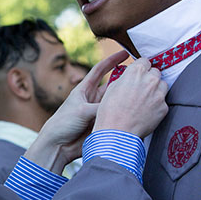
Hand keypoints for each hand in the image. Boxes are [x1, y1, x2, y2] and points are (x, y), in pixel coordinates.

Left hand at [24, 50, 130, 172]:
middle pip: (112, 84)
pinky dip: (125, 113)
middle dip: (125, 78)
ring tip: (142, 90)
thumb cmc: (63, 124)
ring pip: (116, 100)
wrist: (58, 146)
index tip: (125, 53)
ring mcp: (98, 111)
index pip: (100, 70)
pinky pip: (116, 115)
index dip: (112, 60)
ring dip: (126, 96)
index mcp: (84, 89)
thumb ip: (100, 107)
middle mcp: (93, 98)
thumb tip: (119, 104)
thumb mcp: (82, 111)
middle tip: (140, 74)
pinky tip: (136, 110)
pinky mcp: (102, 123)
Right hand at [94, 59, 168, 138]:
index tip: (139, 74)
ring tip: (145, 101)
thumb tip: (131, 77)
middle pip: (156, 72)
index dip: (141, 68)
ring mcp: (159, 94)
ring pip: (162, 85)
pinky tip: (147, 112)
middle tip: (141, 89)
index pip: (145, 61)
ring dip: (156, 90)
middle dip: (149, 78)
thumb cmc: (110, 111)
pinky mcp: (164, 108)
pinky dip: (157, 106)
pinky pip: (163, 102)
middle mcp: (150, 80)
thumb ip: (126, 78)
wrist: (117, 133)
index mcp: (136, 72)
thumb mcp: (112, 88)